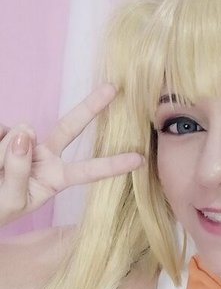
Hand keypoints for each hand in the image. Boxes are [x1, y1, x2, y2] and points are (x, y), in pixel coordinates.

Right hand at [0, 84, 143, 226]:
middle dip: (91, 107)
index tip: (140, 159)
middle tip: (113, 88)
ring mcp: (24, 143)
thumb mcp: (11, 200)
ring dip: (4, 156)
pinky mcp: (3, 132)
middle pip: (70, 128)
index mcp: (55, 179)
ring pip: (20, 137)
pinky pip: (0, 134)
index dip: (112, 165)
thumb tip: (25, 130)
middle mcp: (45, 157)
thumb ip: (19, 170)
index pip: (87, 171)